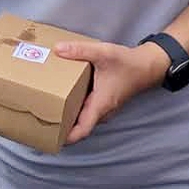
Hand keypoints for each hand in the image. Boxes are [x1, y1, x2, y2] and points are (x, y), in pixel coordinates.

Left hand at [53, 38, 169, 142]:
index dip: (67, 137)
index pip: (83, 130)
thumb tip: (57, 49)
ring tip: (46, 111)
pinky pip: (87, 111)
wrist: (148, 66)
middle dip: (61, 127)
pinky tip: (62, 98)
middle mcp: (102, 111)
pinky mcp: (104, 102)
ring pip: (83, 118)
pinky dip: (74, 108)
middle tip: (40, 122)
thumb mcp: (104, 53)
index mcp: (100, 105)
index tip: (50, 138)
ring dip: (67, 117)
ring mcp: (104, 108)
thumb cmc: (128, 63)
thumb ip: (80, 51)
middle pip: (79, 126)